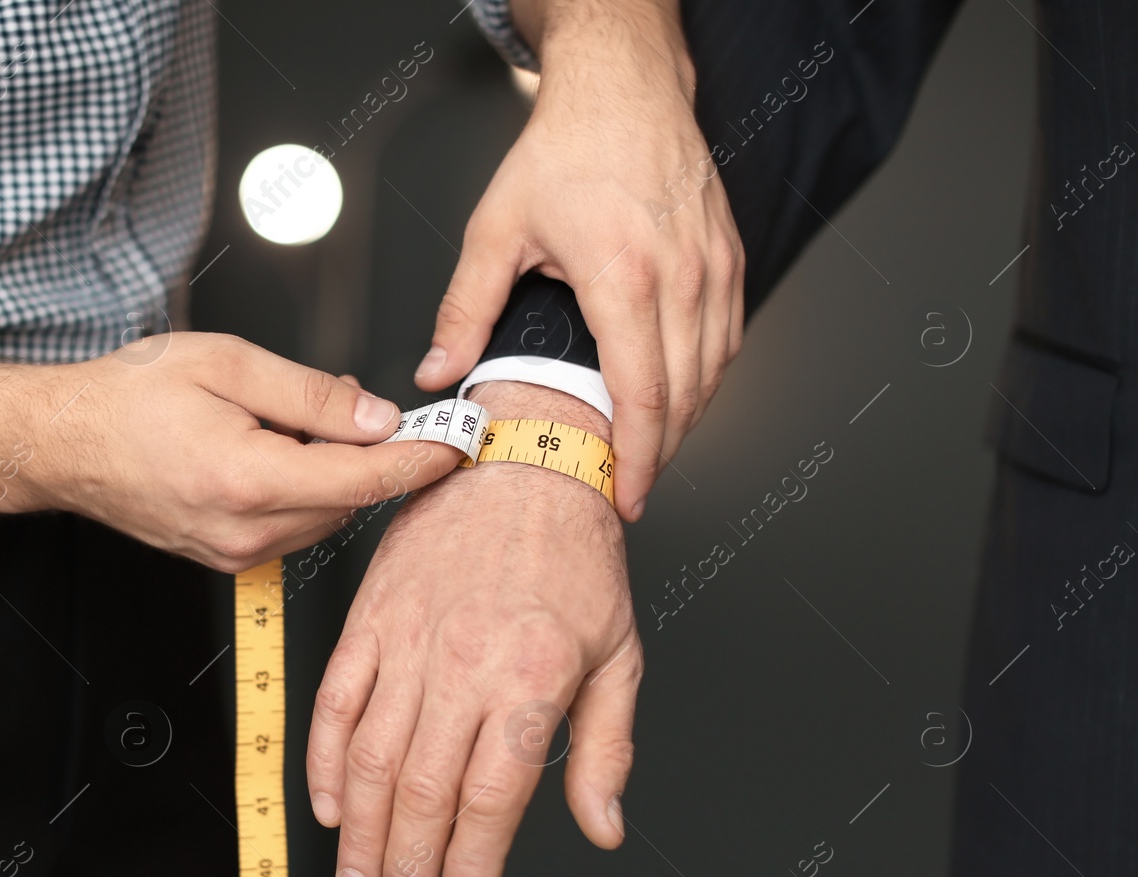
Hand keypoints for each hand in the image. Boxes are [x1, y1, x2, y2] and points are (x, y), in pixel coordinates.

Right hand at [26, 332, 462, 571]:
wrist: (63, 442)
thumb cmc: (127, 396)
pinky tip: (273, 449)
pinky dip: (304, 488)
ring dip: (332, 470)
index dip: (419, 458)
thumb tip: (376, 416)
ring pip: (324, 515)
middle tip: (348, 399)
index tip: (458, 442)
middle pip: (350, 500)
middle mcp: (245, 531)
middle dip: (368, 453)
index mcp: (247, 479)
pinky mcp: (228, 557)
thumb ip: (310, 394)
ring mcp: (235, 553)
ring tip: (287, 418)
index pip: (365, 479)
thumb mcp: (227, 364)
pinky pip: (294, 525)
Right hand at [306, 381, 642, 876]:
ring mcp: (407, 640)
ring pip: (369, 756)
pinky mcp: (369, 617)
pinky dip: (322, 759)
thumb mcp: (619, 655)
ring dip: (360, 830)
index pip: (491, 798)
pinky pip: (334, 700)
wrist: (523, 461)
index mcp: (529, 678)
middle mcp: (463, 664)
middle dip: (407, 865)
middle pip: (421, 791)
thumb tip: (601, 828)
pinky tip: (328, 804)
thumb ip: (607, 749)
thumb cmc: (577, 558)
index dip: (471, 865)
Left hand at [415, 0, 743, 522]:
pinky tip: (678, 397)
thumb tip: (438, 371)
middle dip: (659, 455)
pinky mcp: (729, 259)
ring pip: (714, 373)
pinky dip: (706, 380)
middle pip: (685, 396)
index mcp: (624, 275)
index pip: (643, 394)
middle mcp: (681, 275)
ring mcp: (713, 267)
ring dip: (686, 422)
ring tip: (649, 453)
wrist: (624, 89)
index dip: (637, 459)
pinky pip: (728, 338)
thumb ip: (465, 309)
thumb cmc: (566, 150)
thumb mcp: (496, 229)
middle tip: (629, 488)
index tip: (625, 496)